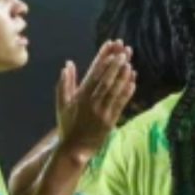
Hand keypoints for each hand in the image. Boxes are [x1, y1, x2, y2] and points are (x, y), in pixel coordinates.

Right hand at [56, 39, 135, 161]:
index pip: (93, 73)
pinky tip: (133, 81)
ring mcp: (102, 112)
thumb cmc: (68, 124)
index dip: (102, 58)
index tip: (110, 46)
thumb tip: (68, 64)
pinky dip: (127, 92)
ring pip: (115, 90)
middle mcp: (92, 103)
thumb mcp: (62, 103)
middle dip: (115, 64)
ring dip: (123, 76)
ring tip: (130, 62)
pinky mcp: (111, 121)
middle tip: (124, 51)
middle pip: (106, 79)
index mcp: (80, 96)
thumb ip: (65, 83)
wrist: (75, 148)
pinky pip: (121, 104)